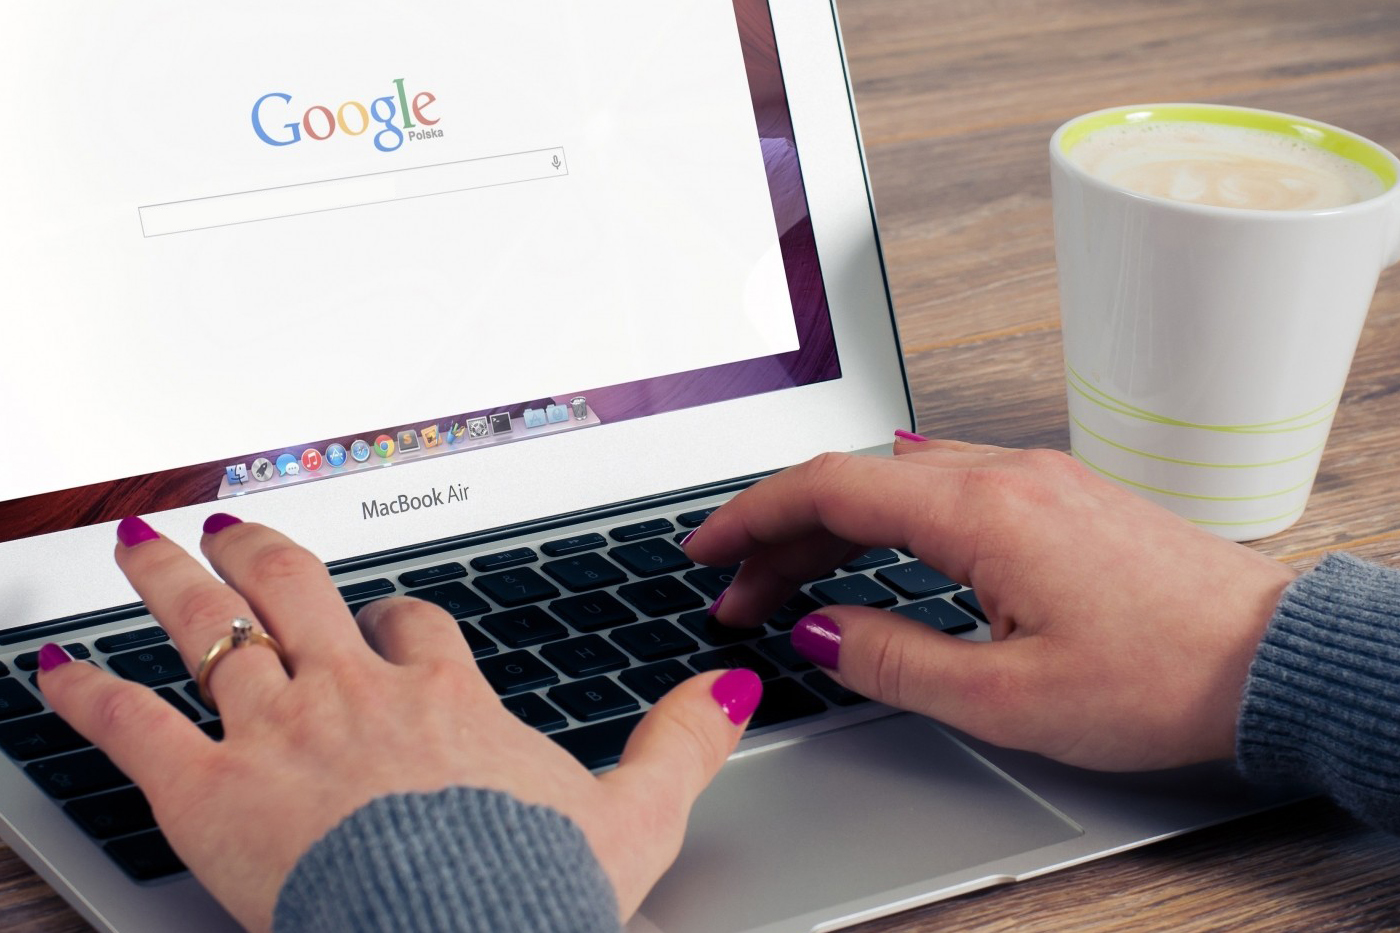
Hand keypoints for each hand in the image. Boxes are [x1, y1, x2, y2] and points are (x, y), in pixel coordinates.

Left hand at [38, 515, 759, 931]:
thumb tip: (730, 692)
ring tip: (142, 540)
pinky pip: (134, 722)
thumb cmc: (532, 892)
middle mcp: (355, 694)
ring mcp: (279, 731)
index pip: (412, 629)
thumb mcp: (635, 817)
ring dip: (172, 581)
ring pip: (214, 629)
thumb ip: (681, 745)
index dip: (391, 618)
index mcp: (445, 700)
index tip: (380, 619)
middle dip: (264, 555)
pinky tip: (55, 667)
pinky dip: (89, 691)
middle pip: (299, 594)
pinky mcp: (209, 789)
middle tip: (234, 524)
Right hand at [684, 437, 1295, 770]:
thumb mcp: (1006, 695)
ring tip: (794, 587)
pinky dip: (888, 522)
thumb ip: (891, 659)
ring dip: (834, 530)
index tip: (707, 548)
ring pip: (898, 485)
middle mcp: (1003, 475)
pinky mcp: (1056, 499)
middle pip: (856, 483)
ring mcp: (1034, 480)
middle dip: (782, 537)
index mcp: (980, 510)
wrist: (1271, 657)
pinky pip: (944, 490)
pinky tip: (876, 549)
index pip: (829, 488)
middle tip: (740, 596)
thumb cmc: (1162, 674)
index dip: (752, 516)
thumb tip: (816, 633)